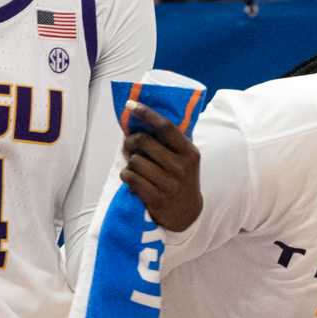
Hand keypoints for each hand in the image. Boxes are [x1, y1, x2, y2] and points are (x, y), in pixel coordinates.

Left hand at [120, 103, 202, 232]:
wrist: (187, 212)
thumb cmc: (181, 179)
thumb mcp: (185, 159)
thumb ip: (170, 142)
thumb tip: (142, 119)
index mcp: (189, 152)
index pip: (166, 127)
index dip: (146, 114)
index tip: (131, 105)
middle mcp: (181, 167)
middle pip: (144, 142)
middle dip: (131, 141)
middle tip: (129, 144)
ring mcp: (170, 184)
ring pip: (135, 161)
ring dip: (129, 162)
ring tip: (135, 166)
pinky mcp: (157, 199)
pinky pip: (131, 178)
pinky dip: (127, 176)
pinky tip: (132, 178)